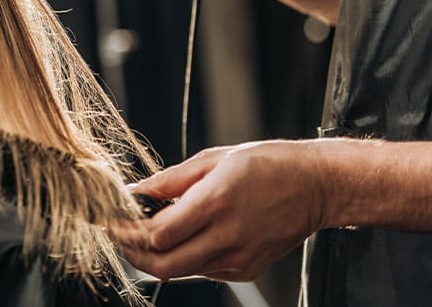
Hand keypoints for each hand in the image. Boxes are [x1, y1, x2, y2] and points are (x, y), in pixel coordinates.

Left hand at [113, 141, 329, 281]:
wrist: (317, 186)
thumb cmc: (268, 165)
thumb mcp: (214, 159)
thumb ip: (171, 179)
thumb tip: (137, 190)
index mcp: (215, 203)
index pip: (158, 235)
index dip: (129, 233)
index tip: (115, 222)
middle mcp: (227, 235)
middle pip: (164, 266)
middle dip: (134, 256)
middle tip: (122, 239)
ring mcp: (238, 257)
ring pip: (181, 272)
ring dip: (157, 258)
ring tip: (147, 236)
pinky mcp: (246, 269)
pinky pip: (203, 270)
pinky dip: (185, 259)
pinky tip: (184, 238)